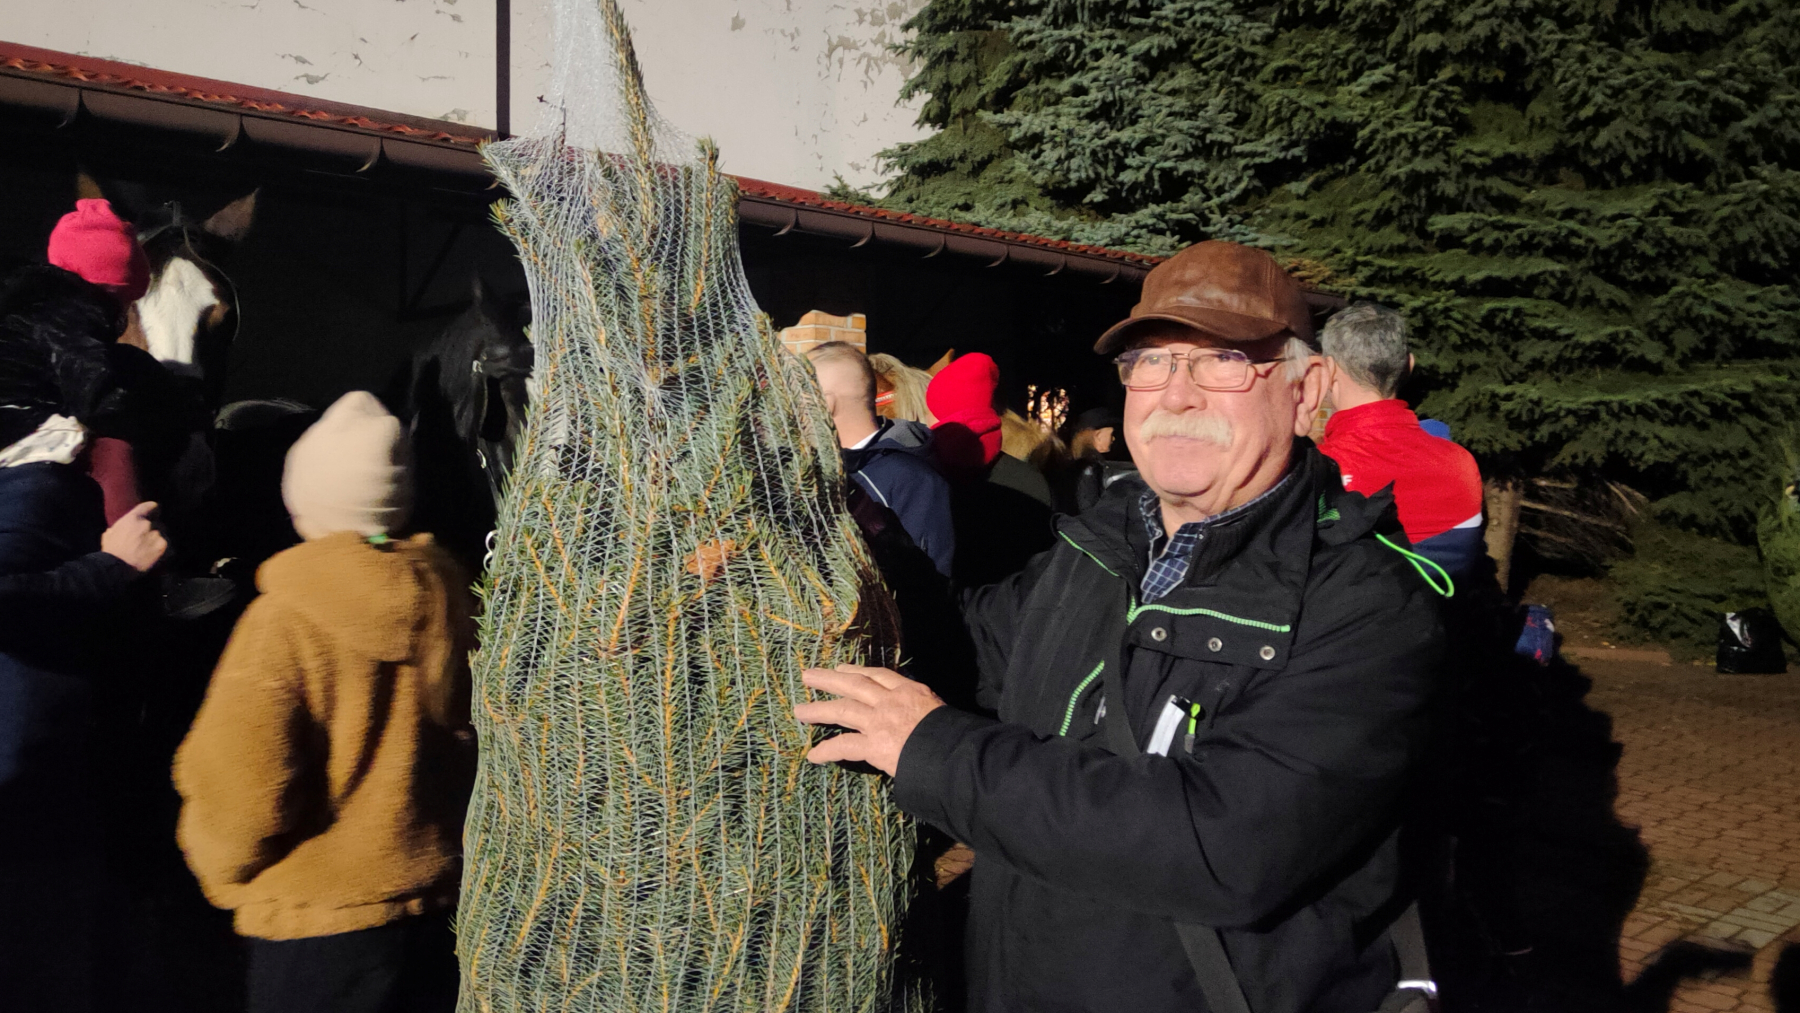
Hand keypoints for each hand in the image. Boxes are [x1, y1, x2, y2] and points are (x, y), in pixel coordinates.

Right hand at [101, 501, 167, 572]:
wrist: (118, 565)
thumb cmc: (111, 550)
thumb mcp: (110, 535)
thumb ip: (117, 529)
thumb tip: (116, 529)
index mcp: (133, 518)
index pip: (147, 507)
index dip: (151, 507)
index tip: (154, 507)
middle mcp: (146, 524)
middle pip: (153, 523)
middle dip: (150, 530)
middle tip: (144, 539)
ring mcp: (155, 534)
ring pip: (159, 534)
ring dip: (154, 539)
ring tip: (146, 549)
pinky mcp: (162, 545)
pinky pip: (163, 544)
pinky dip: (159, 548)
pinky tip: (152, 554)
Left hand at [794, 664, 944, 775]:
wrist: (955, 751)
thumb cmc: (953, 734)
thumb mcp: (939, 710)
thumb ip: (922, 709)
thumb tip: (915, 718)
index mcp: (910, 691)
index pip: (879, 676)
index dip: (857, 671)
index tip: (843, 669)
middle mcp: (891, 701)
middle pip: (853, 684)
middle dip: (829, 679)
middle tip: (808, 676)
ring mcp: (880, 721)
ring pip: (842, 709)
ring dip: (818, 709)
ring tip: (799, 711)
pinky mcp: (874, 744)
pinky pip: (843, 746)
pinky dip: (826, 751)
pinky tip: (813, 756)